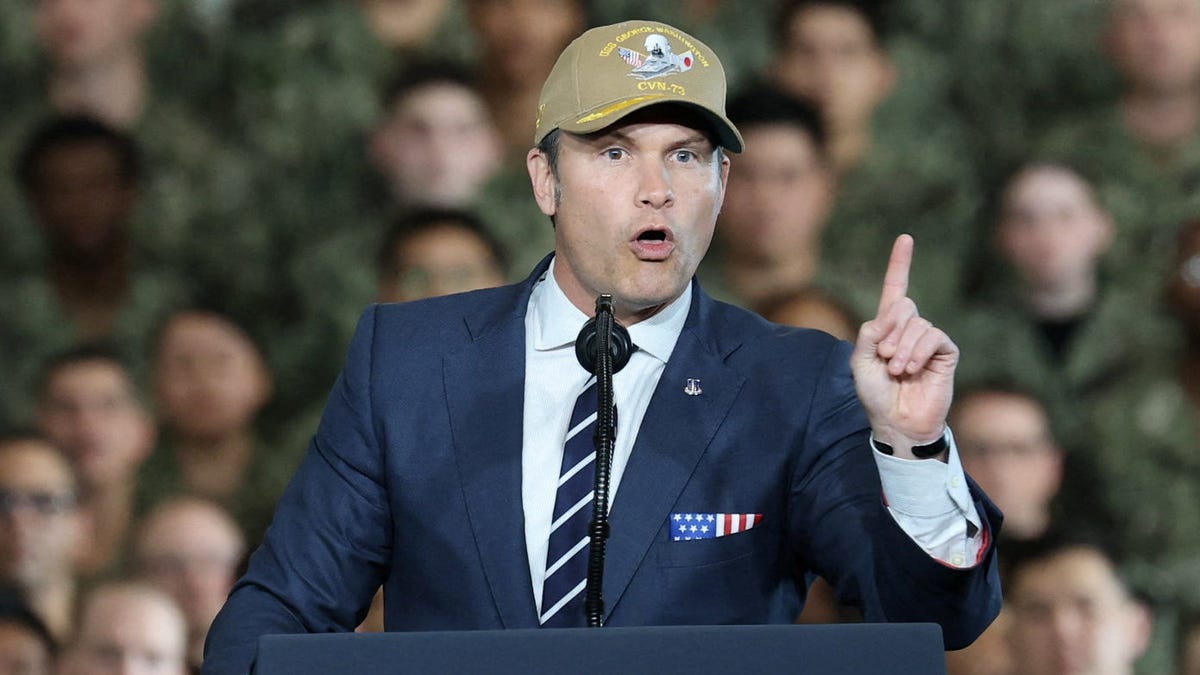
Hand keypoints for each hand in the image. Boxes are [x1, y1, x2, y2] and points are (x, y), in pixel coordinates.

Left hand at [851, 235, 957, 458]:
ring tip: (897, 370)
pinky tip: (912, 369)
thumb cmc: (876, 395)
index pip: (896, 289)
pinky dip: (919, 351)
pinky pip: (934, 336)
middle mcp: (910, 329)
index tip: (905, 238)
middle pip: (904, 305)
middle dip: (890, 330)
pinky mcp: (946, 353)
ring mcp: (929, 340)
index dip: (900, 264)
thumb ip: (869, 334)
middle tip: (885, 358)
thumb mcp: (860, 362)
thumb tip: (891, 314)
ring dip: (902, 347)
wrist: (896, 422)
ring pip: (918, 323)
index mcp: (888, 327)